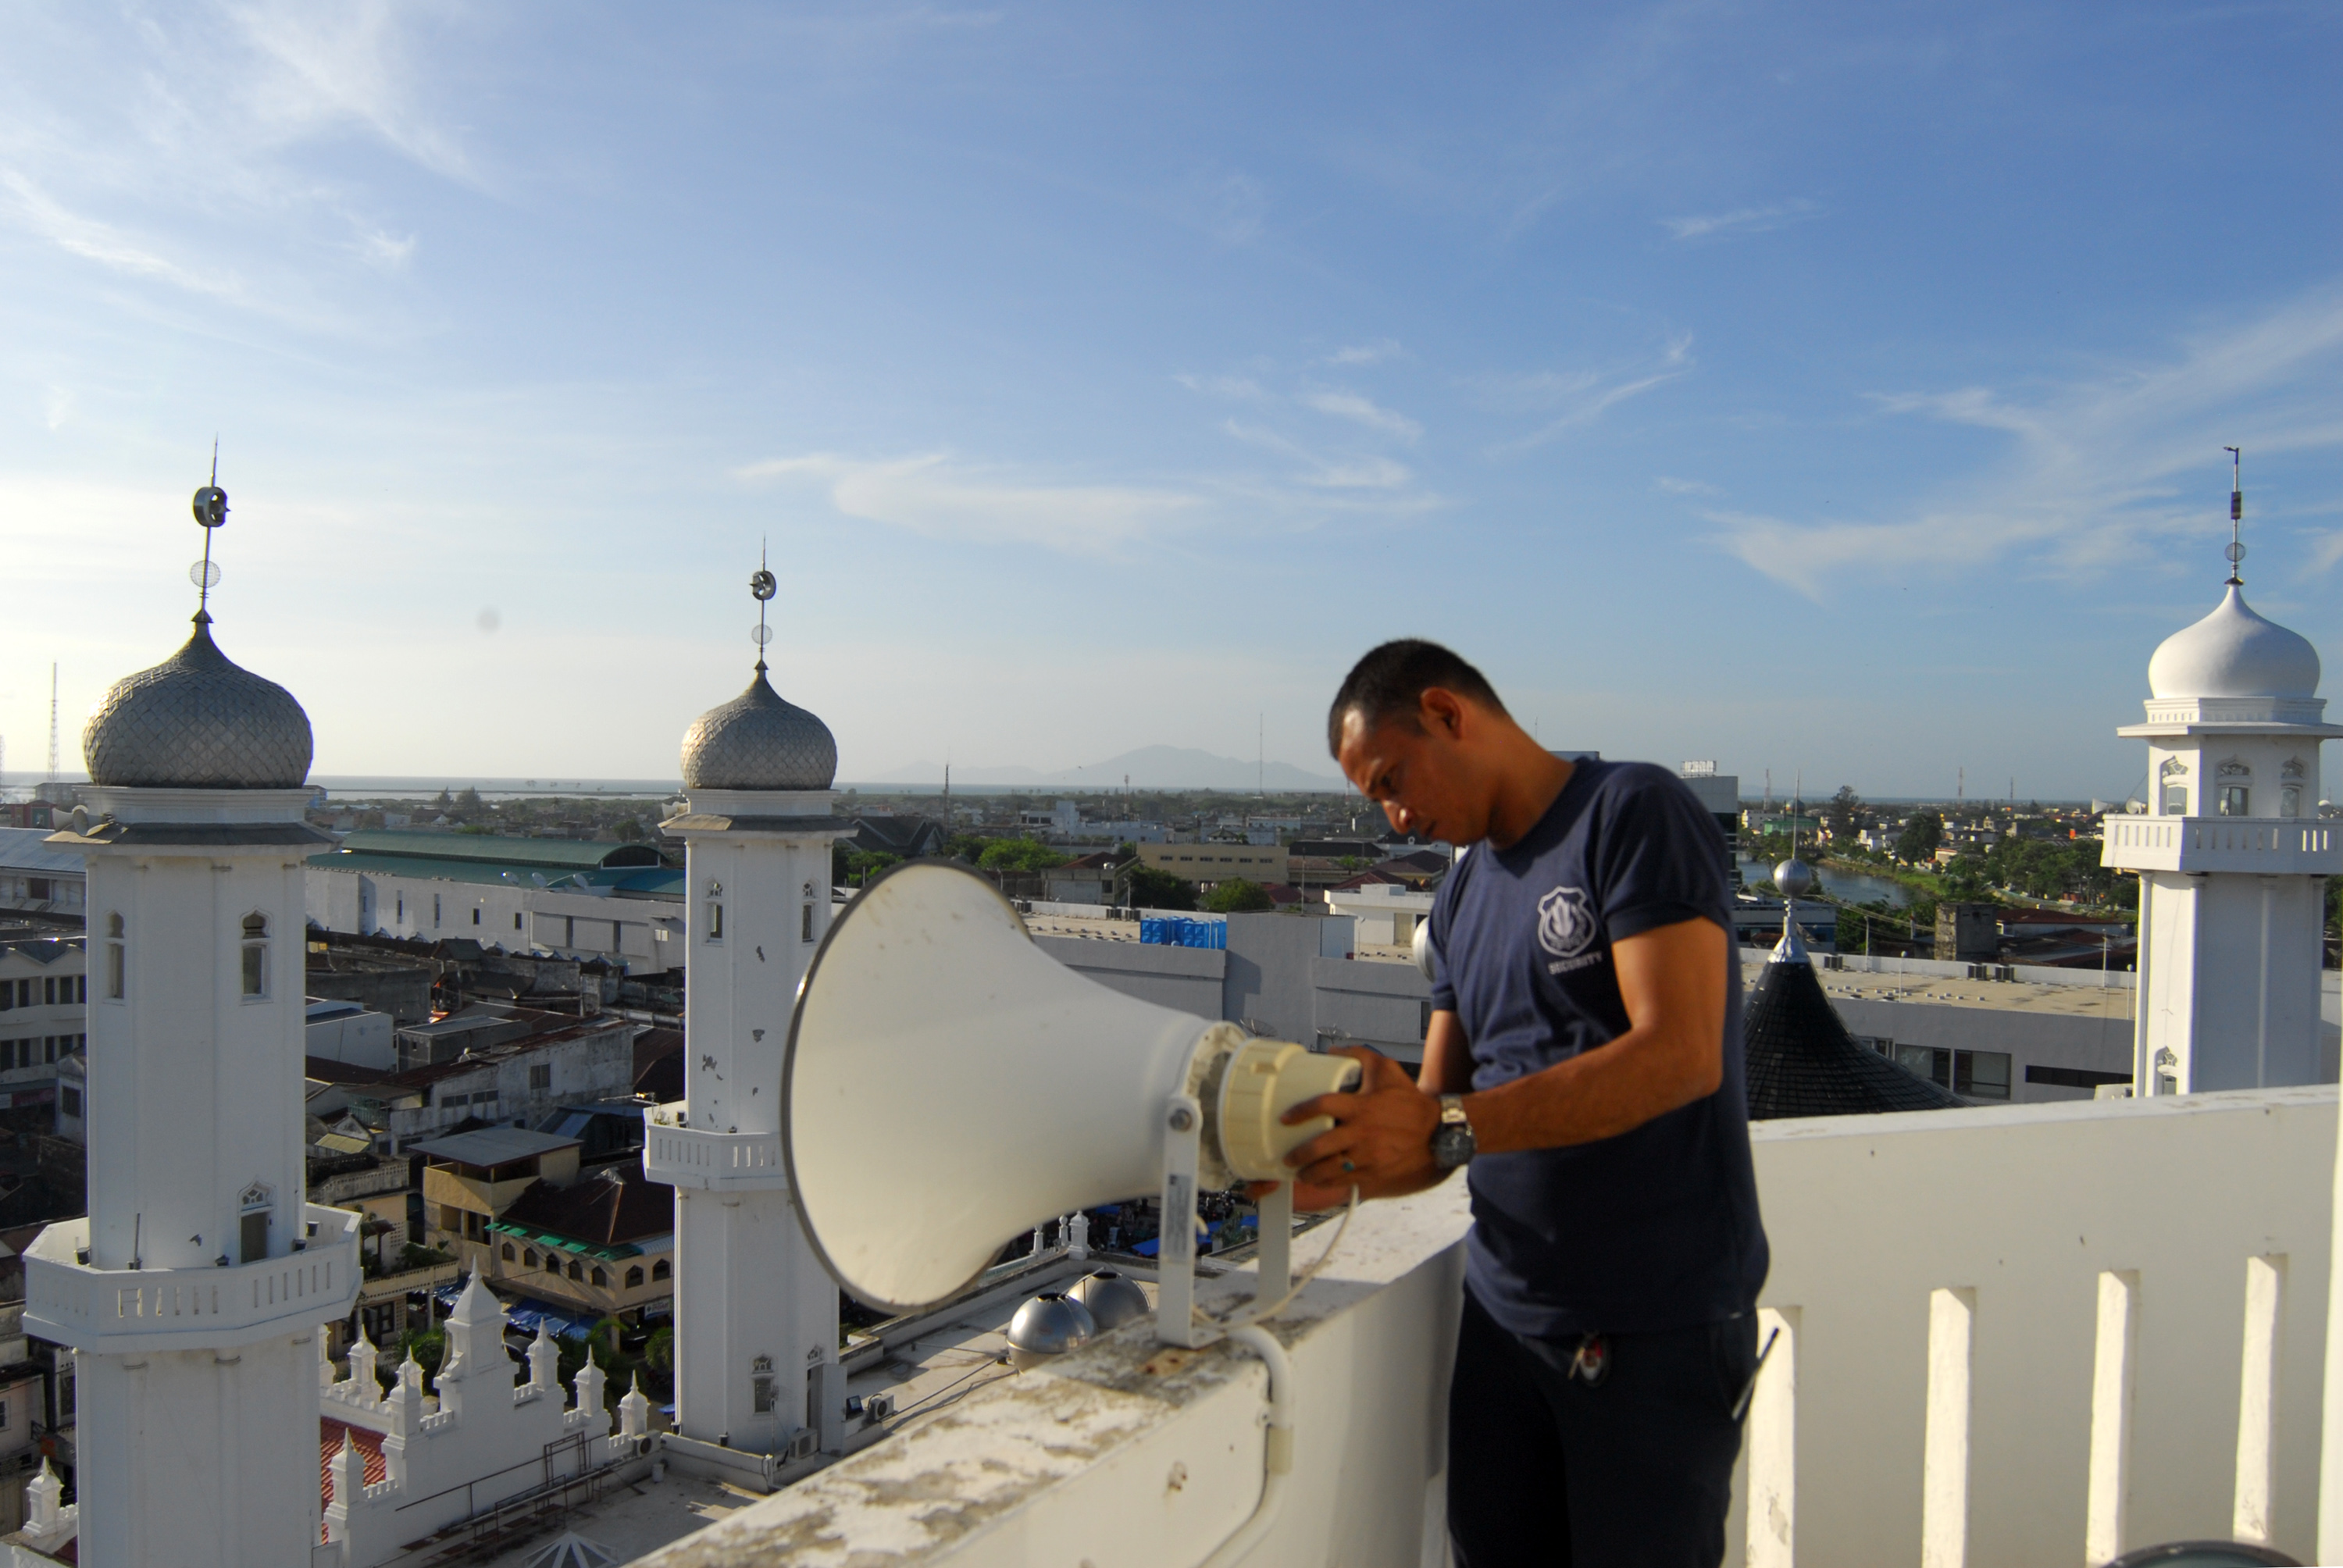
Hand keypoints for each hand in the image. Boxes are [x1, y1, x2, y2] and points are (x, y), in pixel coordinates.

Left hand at [1259, 1046, 1448, 1210]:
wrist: (1438, 1132)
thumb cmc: (1410, 1102)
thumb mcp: (1387, 1070)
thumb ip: (1359, 1055)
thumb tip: (1333, 1051)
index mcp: (1361, 1107)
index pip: (1322, 1106)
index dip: (1299, 1112)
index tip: (1286, 1118)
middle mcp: (1361, 1134)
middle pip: (1319, 1147)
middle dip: (1298, 1154)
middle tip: (1287, 1156)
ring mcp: (1368, 1157)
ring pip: (1329, 1170)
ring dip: (1309, 1173)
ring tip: (1299, 1172)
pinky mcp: (1375, 1174)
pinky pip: (1345, 1182)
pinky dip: (1328, 1183)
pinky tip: (1319, 1181)